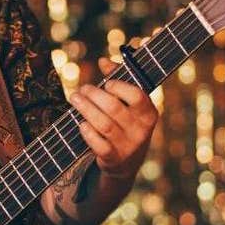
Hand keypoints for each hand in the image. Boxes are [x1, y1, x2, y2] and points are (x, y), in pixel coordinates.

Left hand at [68, 57, 158, 179]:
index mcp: (149, 114)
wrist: (127, 164)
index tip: (106, 83)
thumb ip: (118, 80)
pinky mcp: (114, 159)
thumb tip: (103, 61)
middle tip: (81, 89)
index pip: (137, 96)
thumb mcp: (129, 105)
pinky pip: (99, 144)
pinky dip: (88, 132)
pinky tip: (81, 123)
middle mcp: (141, 131)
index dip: (119, 87)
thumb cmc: (125, 124)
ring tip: (75, 98)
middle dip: (93, 95)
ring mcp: (128, 146)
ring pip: (104, 124)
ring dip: (86, 109)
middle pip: (114, 108)